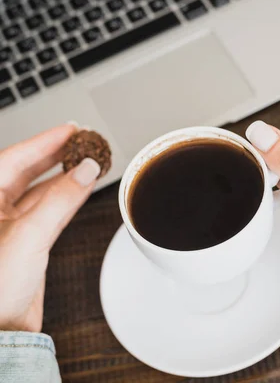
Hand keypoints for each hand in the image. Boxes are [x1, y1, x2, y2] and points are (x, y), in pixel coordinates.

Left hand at [0, 125, 100, 331]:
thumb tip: (85, 170)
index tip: (70, 130)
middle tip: (82, 141)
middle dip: (55, 155)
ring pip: (41, 191)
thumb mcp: (28, 237)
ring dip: (65, 177)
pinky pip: (50, 211)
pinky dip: (68, 198)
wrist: (2, 330)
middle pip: (25, 172)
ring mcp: (10, 228)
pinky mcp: (27, 243)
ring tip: (89, 162)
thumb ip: (60, 200)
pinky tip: (82, 188)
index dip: (44, 142)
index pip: (13, 159)